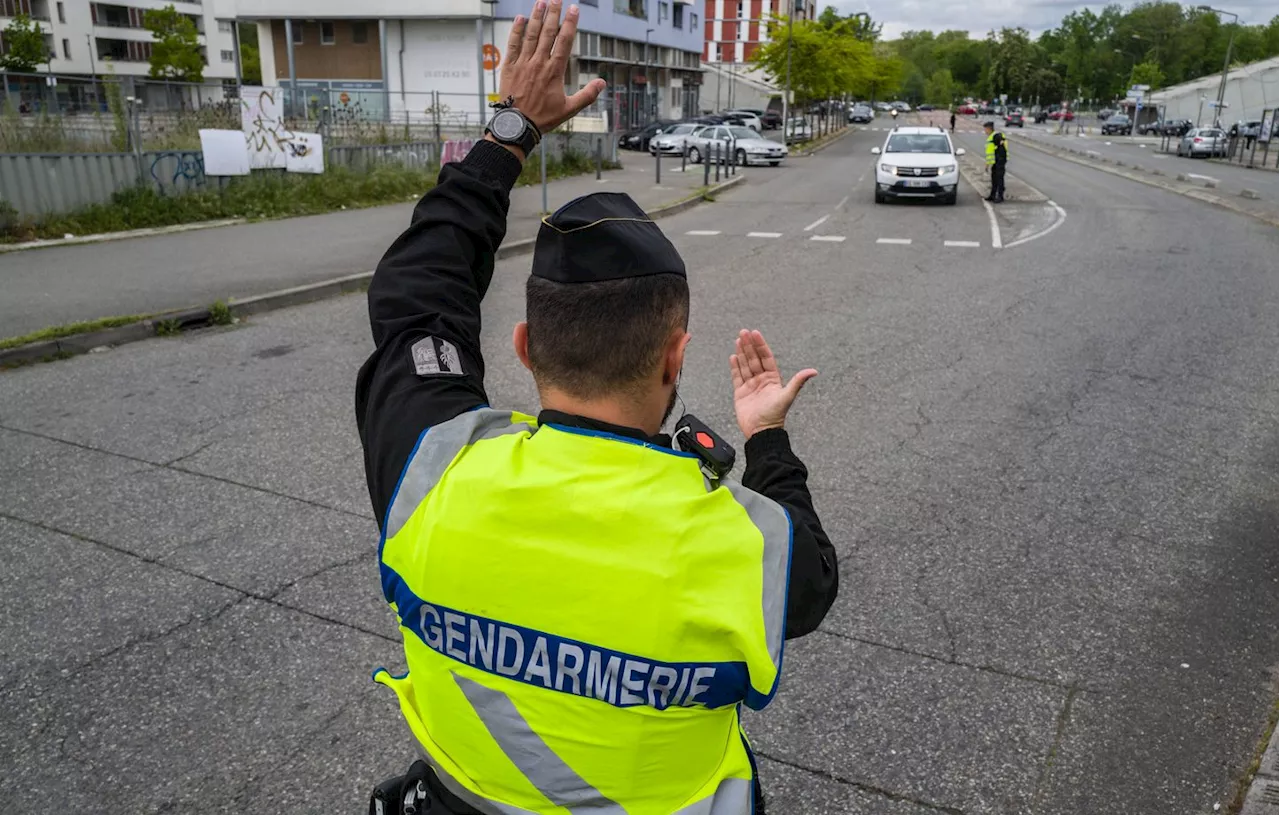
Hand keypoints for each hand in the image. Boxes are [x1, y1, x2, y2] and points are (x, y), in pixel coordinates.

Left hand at [501, 2, 605, 136]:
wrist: (516, 125)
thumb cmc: (542, 118)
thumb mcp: (569, 109)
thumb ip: (587, 95)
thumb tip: (602, 83)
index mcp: (554, 71)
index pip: (564, 41)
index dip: (570, 23)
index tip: (574, 9)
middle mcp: (539, 63)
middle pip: (548, 32)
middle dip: (553, 13)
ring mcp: (523, 63)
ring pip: (531, 34)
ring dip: (537, 17)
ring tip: (541, 2)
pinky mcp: (509, 67)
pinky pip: (513, 44)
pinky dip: (516, 30)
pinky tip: (520, 18)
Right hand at [730, 330, 816, 439]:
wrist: (761, 432)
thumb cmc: (775, 416)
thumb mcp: (787, 396)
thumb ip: (798, 382)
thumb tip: (813, 371)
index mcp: (773, 379)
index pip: (766, 358)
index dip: (760, 345)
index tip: (755, 334)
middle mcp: (761, 381)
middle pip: (754, 359)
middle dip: (749, 345)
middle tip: (744, 332)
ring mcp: (750, 386)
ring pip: (745, 365)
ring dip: (741, 352)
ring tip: (738, 340)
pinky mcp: (740, 393)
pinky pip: (737, 377)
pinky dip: (735, 367)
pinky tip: (733, 356)